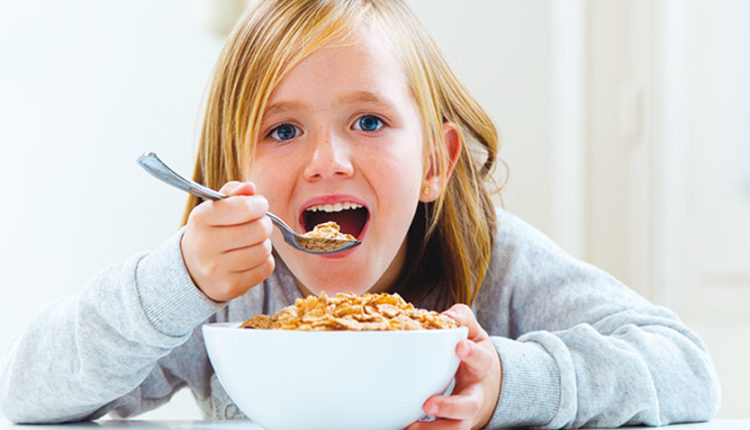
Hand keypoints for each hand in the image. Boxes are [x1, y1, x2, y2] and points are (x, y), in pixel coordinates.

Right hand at [181, 181, 274, 301]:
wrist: (191, 269)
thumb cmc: (211, 231)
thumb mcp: (215, 207)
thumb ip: (233, 192)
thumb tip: (250, 188)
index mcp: (201, 219)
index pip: (245, 208)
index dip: (260, 204)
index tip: (259, 206)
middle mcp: (205, 245)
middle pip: (259, 230)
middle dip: (264, 224)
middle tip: (258, 224)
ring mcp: (216, 269)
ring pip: (263, 250)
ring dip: (264, 243)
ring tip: (253, 242)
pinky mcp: (229, 287)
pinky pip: (265, 269)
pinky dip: (264, 261)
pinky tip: (251, 258)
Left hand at [407, 304, 501, 429]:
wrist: (492, 387)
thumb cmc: (476, 357)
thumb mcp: (475, 335)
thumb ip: (463, 320)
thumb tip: (446, 315)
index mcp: (482, 367)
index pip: (480, 359)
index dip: (471, 354)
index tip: (459, 346)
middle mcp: (477, 394)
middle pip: (469, 405)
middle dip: (450, 406)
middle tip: (429, 404)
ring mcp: (466, 414)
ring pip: (457, 427)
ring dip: (435, 429)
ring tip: (412, 427)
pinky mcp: (456, 425)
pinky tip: (407, 429)